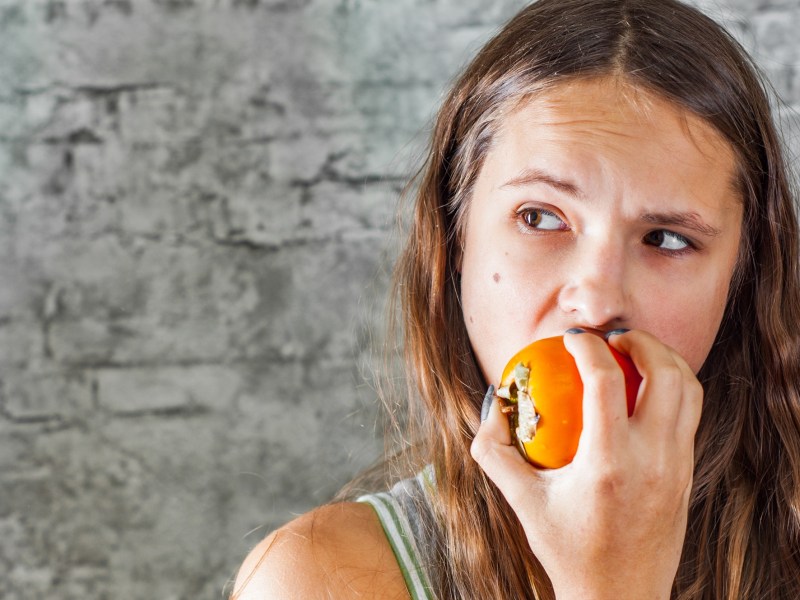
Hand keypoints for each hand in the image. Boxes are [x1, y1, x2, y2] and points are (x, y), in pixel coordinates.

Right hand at [471, 329, 701, 599]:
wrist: (619, 597)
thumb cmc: (567, 550)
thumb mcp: (520, 501)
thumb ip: (494, 451)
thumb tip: (493, 403)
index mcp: (609, 463)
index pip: (605, 381)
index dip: (587, 347)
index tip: (569, 338)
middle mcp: (653, 459)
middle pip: (667, 373)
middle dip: (640, 340)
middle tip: (611, 338)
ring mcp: (677, 466)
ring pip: (689, 389)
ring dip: (664, 359)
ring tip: (631, 355)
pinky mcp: (687, 473)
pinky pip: (689, 412)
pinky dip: (671, 386)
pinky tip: (640, 390)